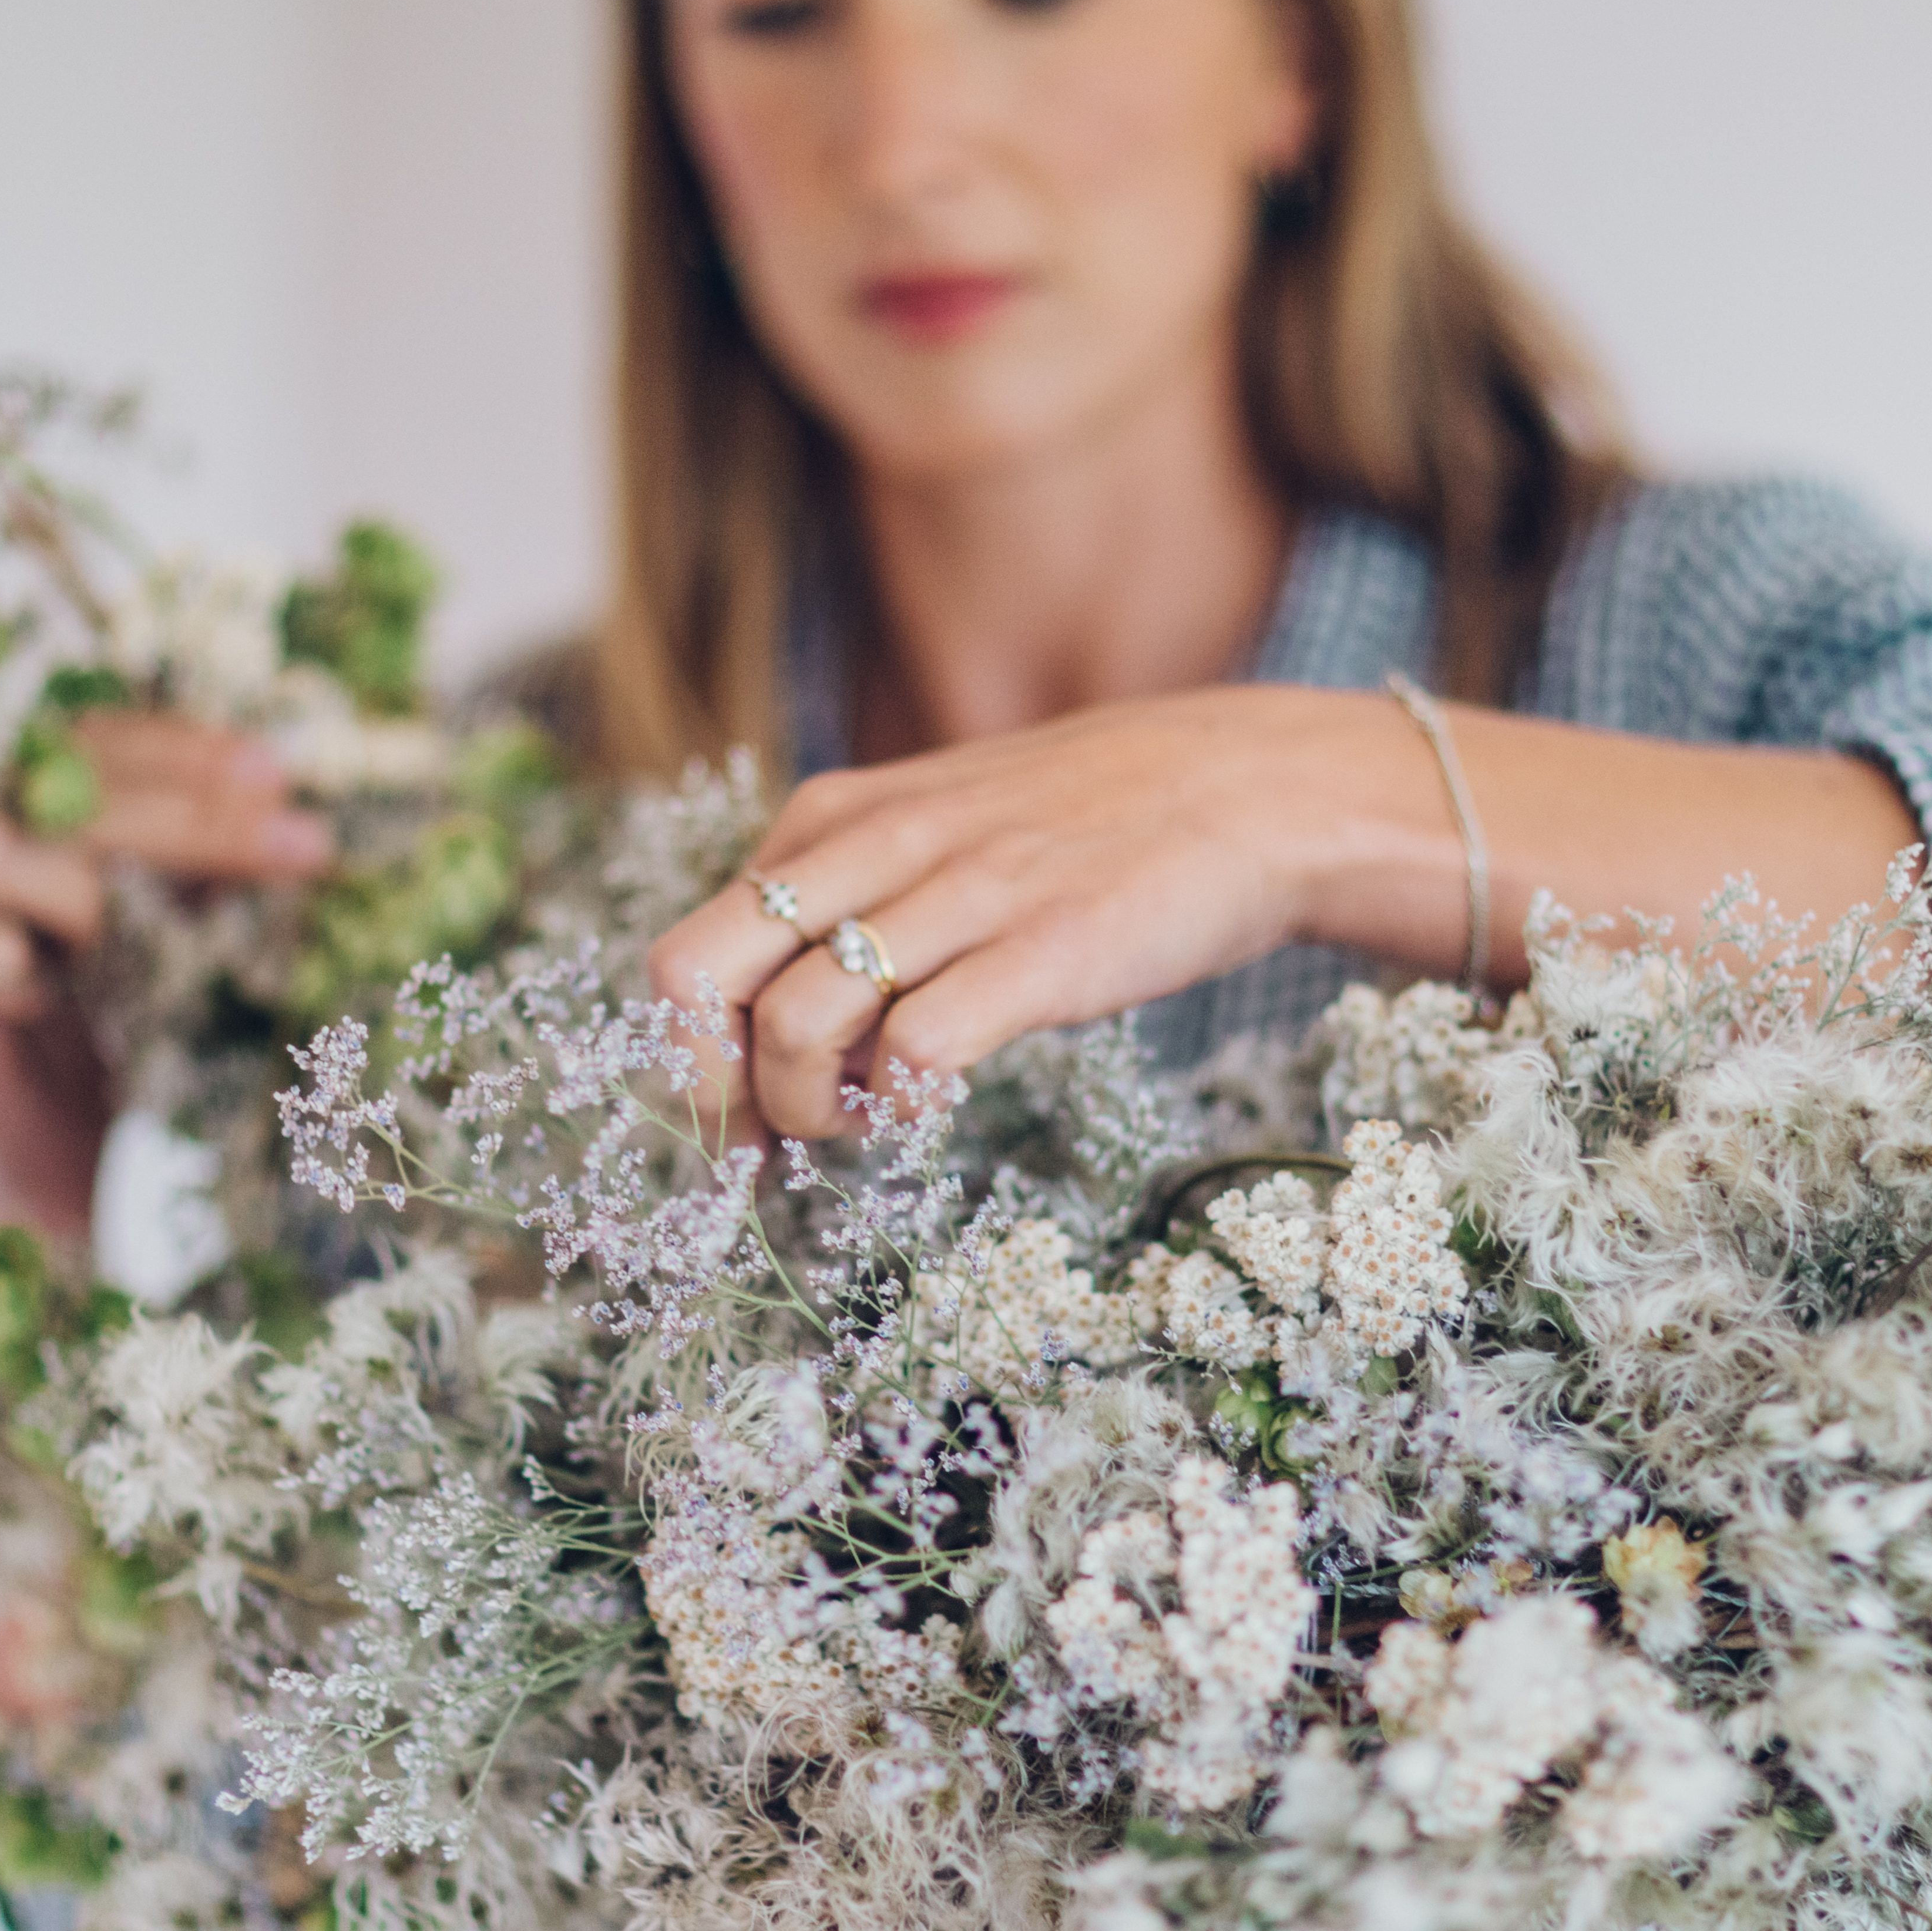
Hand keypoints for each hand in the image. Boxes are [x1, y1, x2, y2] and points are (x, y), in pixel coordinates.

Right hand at [0, 709, 333, 1246]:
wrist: (49, 1177)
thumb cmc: (126, 1042)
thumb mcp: (190, 942)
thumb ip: (217, 874)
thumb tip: (299, 816)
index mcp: (39, 810)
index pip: (97, 744)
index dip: (183, 750)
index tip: (278, 772)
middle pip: (58, 788)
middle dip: (186, 814)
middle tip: (296, 840)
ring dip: (95, 896)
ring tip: (166, 952)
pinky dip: (23, 974)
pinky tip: (55, 1007)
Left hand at [643, 684, 1448, 1141]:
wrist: (1244, 791)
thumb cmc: (1080, 829)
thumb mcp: (929, 827)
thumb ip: (845, 897)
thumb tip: (762, 1019)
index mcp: (830, 821)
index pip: (687, 953)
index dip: (688, 1060)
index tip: (734, 1118)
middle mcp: (872, 850)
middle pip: (697, 980)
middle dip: (710, 1088)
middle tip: (766, 1139)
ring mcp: (955, 901)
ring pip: (794, 1025)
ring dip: (809, 1110)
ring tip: (868, 1117)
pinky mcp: (1038, 955)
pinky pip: (913, 1051)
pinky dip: (901, 1103)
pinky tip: (933, 1103)